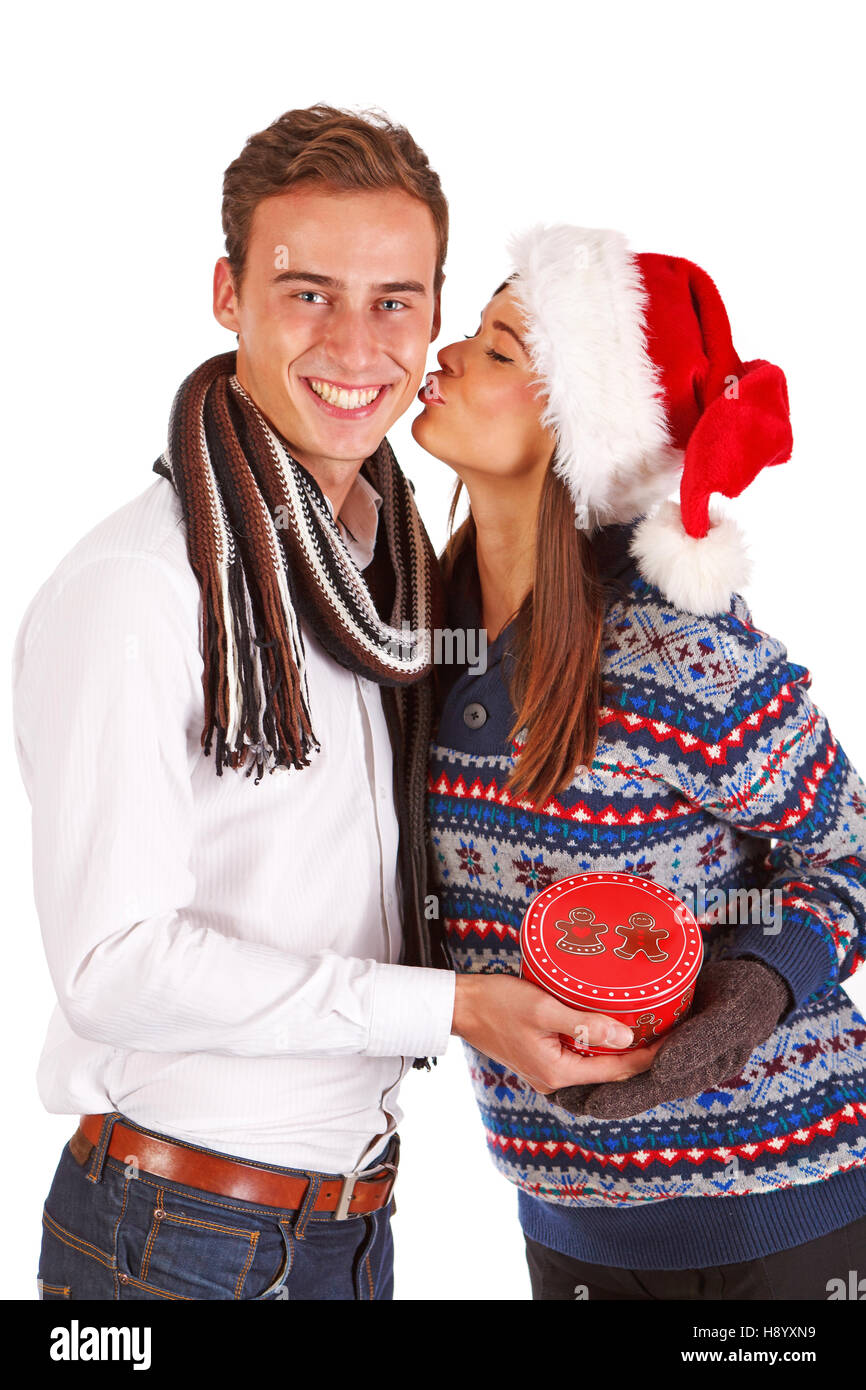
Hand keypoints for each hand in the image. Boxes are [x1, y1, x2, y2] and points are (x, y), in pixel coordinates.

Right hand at [451, 973, 663, 1093]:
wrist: (461, 1006)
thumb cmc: (497, 1003)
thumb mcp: (542, 1008)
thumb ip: (583, 1023)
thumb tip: (627, 1035)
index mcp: (558, 1073)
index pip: (618, 1070)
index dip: (650, 1055)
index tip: (675, 1034)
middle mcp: (556, 1080)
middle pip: (611, 1071)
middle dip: (642, 1052)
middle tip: (670, 1026)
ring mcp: (550, 1071)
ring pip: (598, 1064)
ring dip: (623, 1047)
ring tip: (651, 1025)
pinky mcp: (545, 1058)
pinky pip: (582, 1055)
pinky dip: (602, 1043)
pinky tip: (614, 1024)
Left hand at [549, 957, 792, 1120]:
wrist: (761, 984)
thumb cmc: (748, 999)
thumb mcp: (729, 1018)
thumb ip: (699, 1043)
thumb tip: (660, 1070)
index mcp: (696, 1072)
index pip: (648, 1091)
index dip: (616, 1098)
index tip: (587, 1101)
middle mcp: (682, 1070)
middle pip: (633, 1087)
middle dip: (598, 1094)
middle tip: (560, 1097)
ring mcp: (675, 1056)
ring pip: (630, 1073)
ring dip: (598, 1079)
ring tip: (562, 1082)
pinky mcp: (668, 1038)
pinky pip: (635, 1053)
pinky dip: (609, 1055)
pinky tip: (584, 1048)